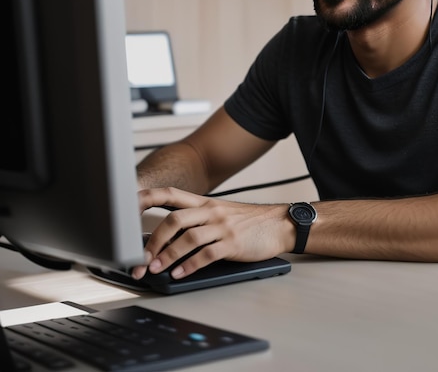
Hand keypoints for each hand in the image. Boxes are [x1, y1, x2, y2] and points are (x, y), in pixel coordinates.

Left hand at [132, 187, 293, 279]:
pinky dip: (190, 265)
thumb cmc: (248, 222)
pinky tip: (180, 274)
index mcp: (205, 203)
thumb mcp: (220, 214)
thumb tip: (164, 242)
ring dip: (168, 255)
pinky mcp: (233, 243)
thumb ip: (196, 221)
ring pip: (188, 237)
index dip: (146, 198)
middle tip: (142, 260)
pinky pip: (207, 254)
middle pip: (174, 219)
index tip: (126, 208)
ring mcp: (223, 226)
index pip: (169, 194)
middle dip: (154, 241)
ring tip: (156, 270)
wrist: (279, 224)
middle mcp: (211, 211)